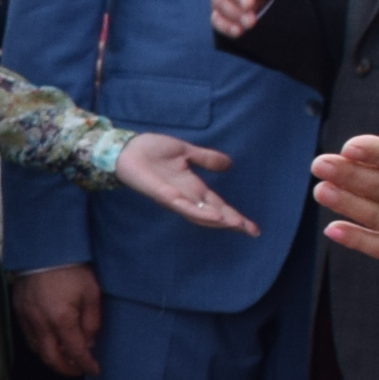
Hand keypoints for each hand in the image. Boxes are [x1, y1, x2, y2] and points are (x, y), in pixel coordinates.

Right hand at [13, 263, 102, 377]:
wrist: (44, 248)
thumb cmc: (72, 268)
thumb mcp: (92, 293)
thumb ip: (92, 321)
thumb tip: (89, 342)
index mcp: (62, 319)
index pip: (75, 352)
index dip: (86, 365)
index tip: (94, 370)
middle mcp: (41, 323)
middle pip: (52, 359)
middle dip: (66, 369)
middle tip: (78, 369)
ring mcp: (27, 318)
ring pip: (38, 350)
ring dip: (53, 358)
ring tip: (66, 357)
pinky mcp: (18, 311)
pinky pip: (28, 337)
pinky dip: (40, 345)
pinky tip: (51, 341)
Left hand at [110, 131, 256, 234]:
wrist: (126, 148)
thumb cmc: (152, 151)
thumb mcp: (186, 152)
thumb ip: (206, 159)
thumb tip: (229, 164)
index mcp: (191, 187)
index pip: (217, 205)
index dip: (234, 215)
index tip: (252, 228)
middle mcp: (183, 196)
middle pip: (211, 213)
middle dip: (230, 222)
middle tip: (251, 231)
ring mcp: (171, 196)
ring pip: (196, 212)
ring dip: (215, 219)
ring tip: (233, 223)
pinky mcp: (159, 192)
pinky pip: (178, 203)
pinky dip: (194, 209)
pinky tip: (207, 213)